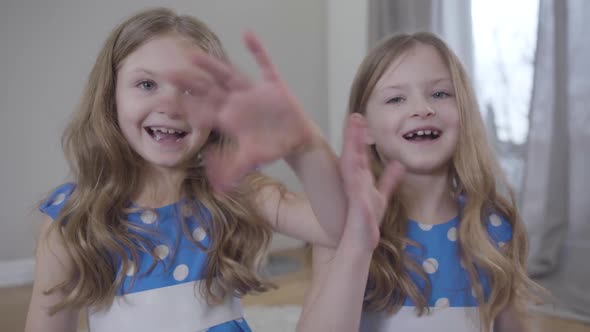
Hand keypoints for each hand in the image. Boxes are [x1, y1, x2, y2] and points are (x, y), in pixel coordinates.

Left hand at [180, 32, 315, 190]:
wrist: (295, 139)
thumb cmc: (270, 146)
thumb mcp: (250, 160)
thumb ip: (233, 172)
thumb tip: (218, 190)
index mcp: (229, 119)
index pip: (204, 111)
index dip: (187, 106)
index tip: (166, 100)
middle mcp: (237, 102)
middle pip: (209, 88)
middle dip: (190, 81)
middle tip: (167, 71)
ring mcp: (253, 92)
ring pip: (230, 75)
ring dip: (213, 65)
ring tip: (194, 54)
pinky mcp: (272, 86)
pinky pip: (265, 65)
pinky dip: (258, 51)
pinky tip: (248, 35)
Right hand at [340, 113, 403, 251]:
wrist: (359, 243)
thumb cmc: (367, 222)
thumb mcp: (382, 195)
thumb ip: (390, 179)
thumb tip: (399, 163)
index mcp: (359, 179)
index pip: (358, 153)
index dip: (358, 136)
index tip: (359, 118)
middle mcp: (353, 182)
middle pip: (353, 154)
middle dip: (353, 135)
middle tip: (355, 116)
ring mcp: (353, 191)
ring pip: (351, 163)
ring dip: (352, 146)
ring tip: (353, 129)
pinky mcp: (356, 203)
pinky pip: (354, 183)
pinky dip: (353, 170)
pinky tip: (354, 157)